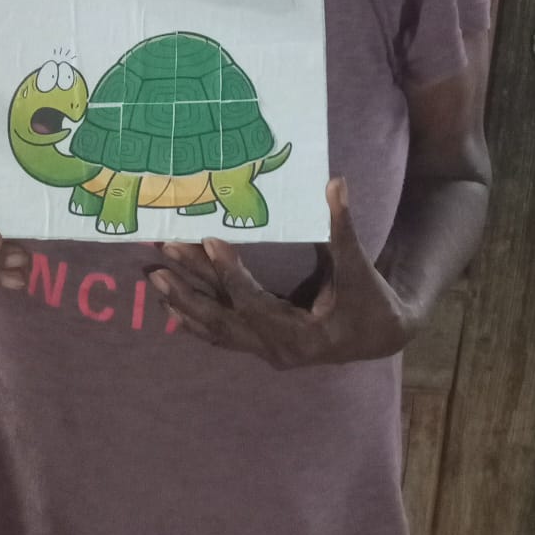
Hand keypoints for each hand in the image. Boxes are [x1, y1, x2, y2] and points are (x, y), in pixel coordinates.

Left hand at [147, 178, 417, 368]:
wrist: (380, 335)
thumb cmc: (370, 300)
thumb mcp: (359, 267)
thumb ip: (343, 227)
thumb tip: (336, 183)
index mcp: (302, 335)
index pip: (255, 303)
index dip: (231, 274)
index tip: (209, 241)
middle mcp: (278, 350)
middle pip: (225, 319)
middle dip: (191, 289)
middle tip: (162, 259)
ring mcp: (267, 352)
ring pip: (217, 330)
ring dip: (184, 304)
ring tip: (155, 278)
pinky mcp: (261, 346)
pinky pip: (221, 337)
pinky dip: (195, 322)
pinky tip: (170, 307)